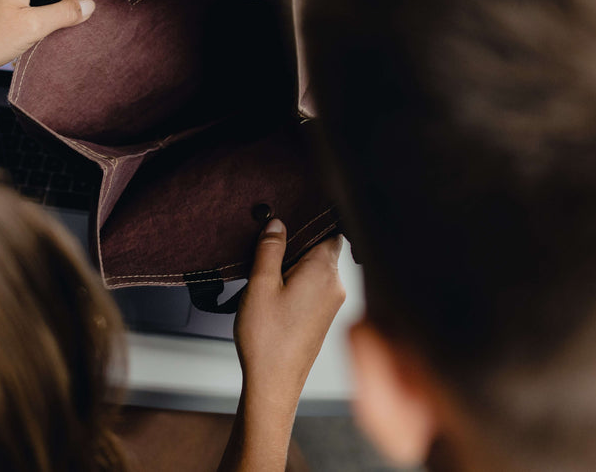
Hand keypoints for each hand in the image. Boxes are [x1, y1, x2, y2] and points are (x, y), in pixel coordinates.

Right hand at [219, 220, 344, 471]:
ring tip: (267, 271)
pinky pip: (314, 286)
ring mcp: (331, 303)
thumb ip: (270, 249)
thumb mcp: (260, 285)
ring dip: (295, 264)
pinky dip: (297, 281)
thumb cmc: (267, 340)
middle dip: (297, 242)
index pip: (329, 230)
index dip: (310, 219)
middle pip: (323, 247)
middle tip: (269, 243)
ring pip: (317, 268)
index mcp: (323, 272)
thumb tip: (277, 223)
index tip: (290, 212)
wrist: (274, 383)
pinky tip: (275, 291)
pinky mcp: (323, 317)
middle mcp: (335, 286)